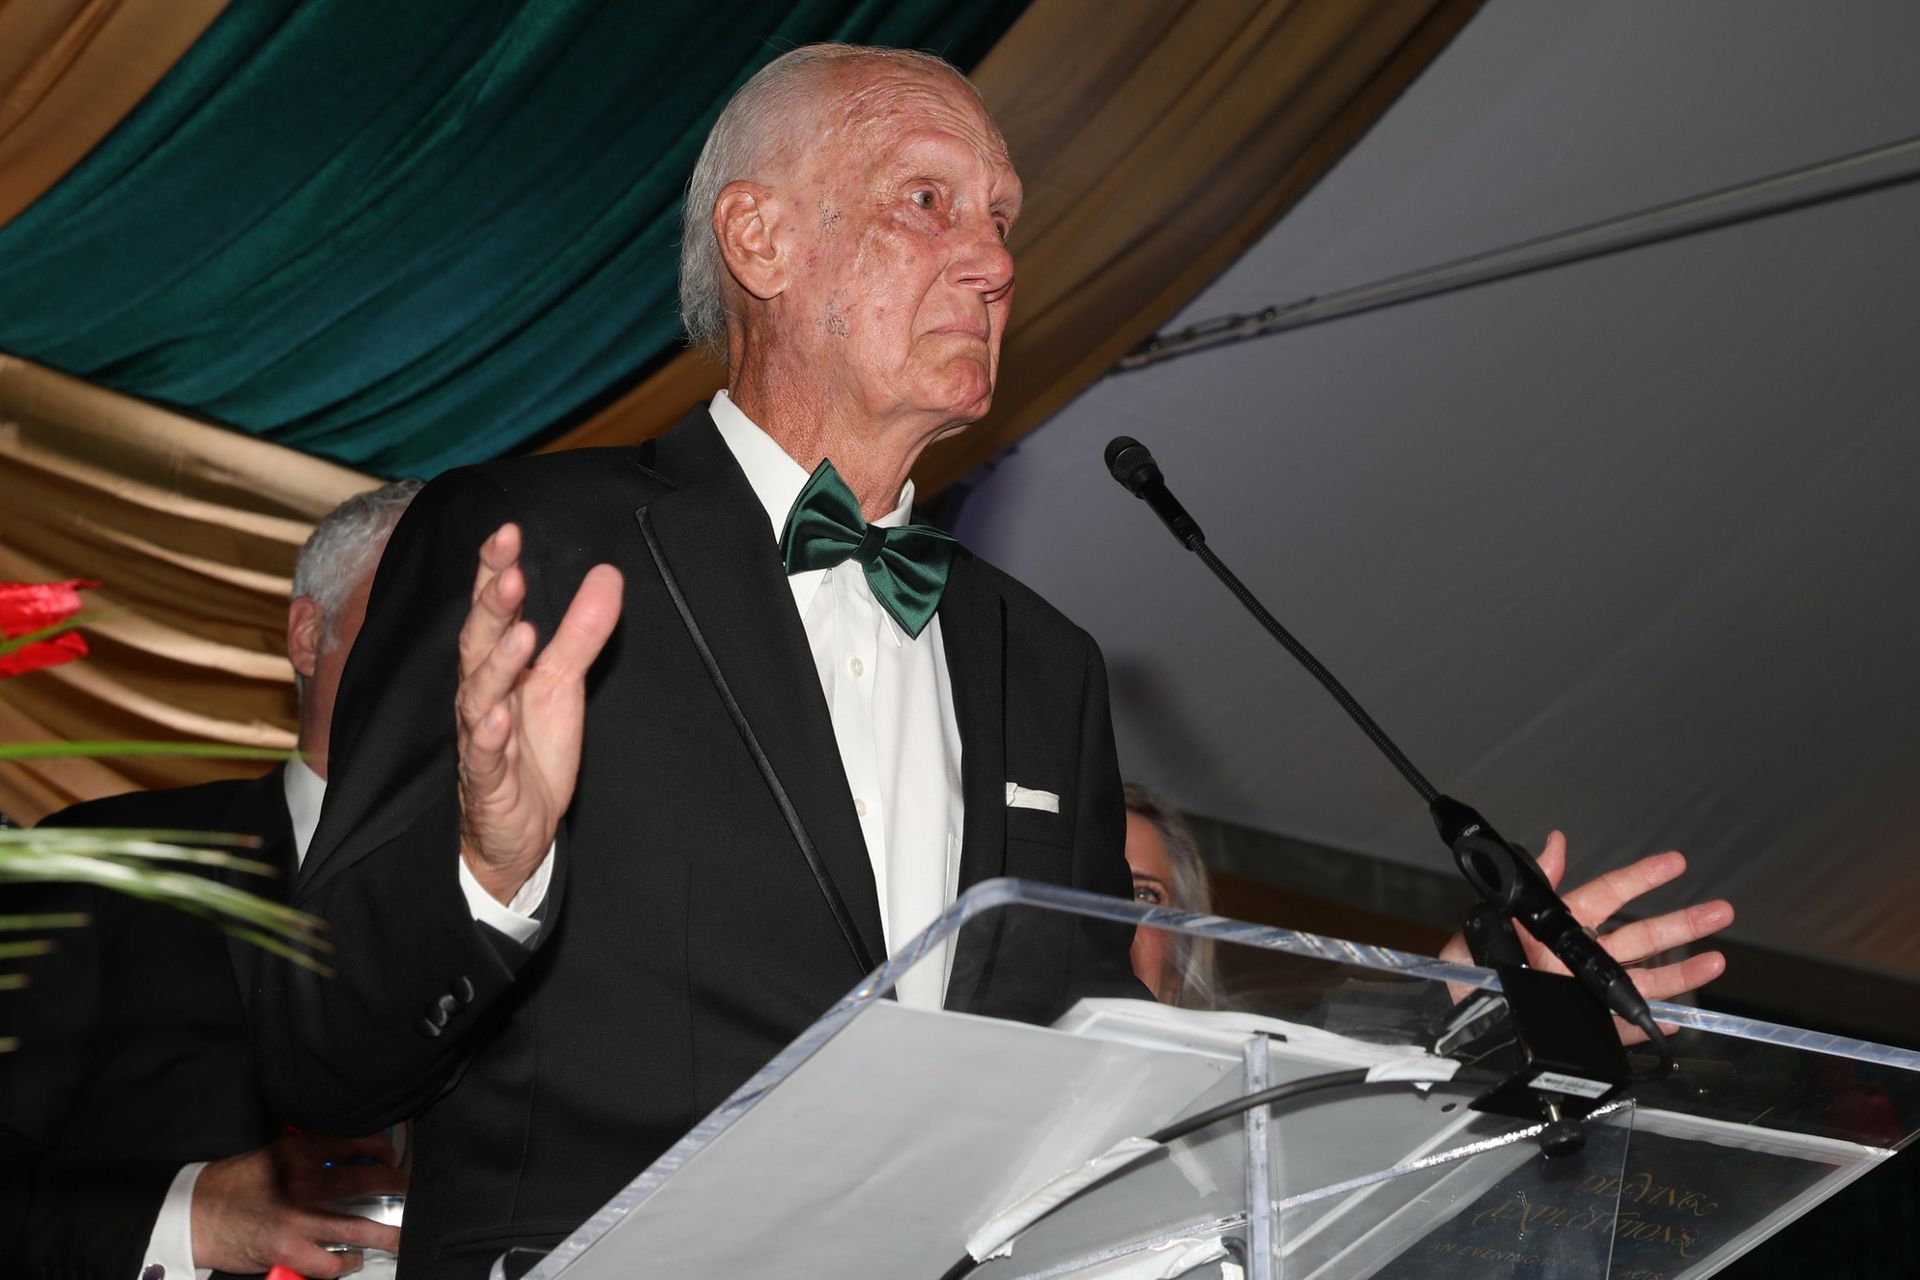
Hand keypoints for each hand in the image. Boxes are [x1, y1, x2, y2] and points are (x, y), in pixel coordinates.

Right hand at [191, 1131, 405, 1276]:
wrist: (194, 1213)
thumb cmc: (234, 1184)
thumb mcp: (273, 1156)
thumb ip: (309, 1156)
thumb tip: (348, 1160)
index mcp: (300, 1152)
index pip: (355, 1141)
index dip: (381, 1148)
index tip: (390, 1155)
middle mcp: (304, 1182)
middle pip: (368, 1180)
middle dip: (395, 1186)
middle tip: (405, 1191)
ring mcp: (299, 1219)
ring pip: (358, 1228)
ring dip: (386, 1234)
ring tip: (400, 1237)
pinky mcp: (289, 1251)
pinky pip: (330, 1263)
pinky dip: (346, 1263)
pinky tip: (351, 1259)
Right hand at [456, 523, 622, 902]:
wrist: (517, 829)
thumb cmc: (531, 750)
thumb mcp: (563, 684)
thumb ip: (582, 631)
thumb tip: (608, 574)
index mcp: (497, 667)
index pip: (492, 611)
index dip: (492, 571)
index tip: (507, 531)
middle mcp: (481, 696)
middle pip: (478, 643)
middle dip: (491, 605)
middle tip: (510, 571)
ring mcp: (481, 738)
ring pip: (479, 695)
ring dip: (497, 662)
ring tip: (520, 630)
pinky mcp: (488, 781)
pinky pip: (484, 757)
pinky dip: (490, 736)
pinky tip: (500, 716)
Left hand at [1439, 831, 1733, 1042]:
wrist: (1450, 1038)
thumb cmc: (1462, 981)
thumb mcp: (1485, 930)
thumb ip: (1524, 892)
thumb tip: (1552, 844)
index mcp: (1554, 930)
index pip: (1607, 895)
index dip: (1640, 878)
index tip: (1674, 863)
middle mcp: (1575, 960)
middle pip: (1640, 937)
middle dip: (1682, 923)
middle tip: (1720, 910)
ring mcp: (1584, 996)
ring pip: (1643, 980)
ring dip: (1681, 972)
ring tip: (1715, 961)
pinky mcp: (1586, 1033)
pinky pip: (1624, 1028)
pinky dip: (1651, 1024)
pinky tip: (1676, 1019)